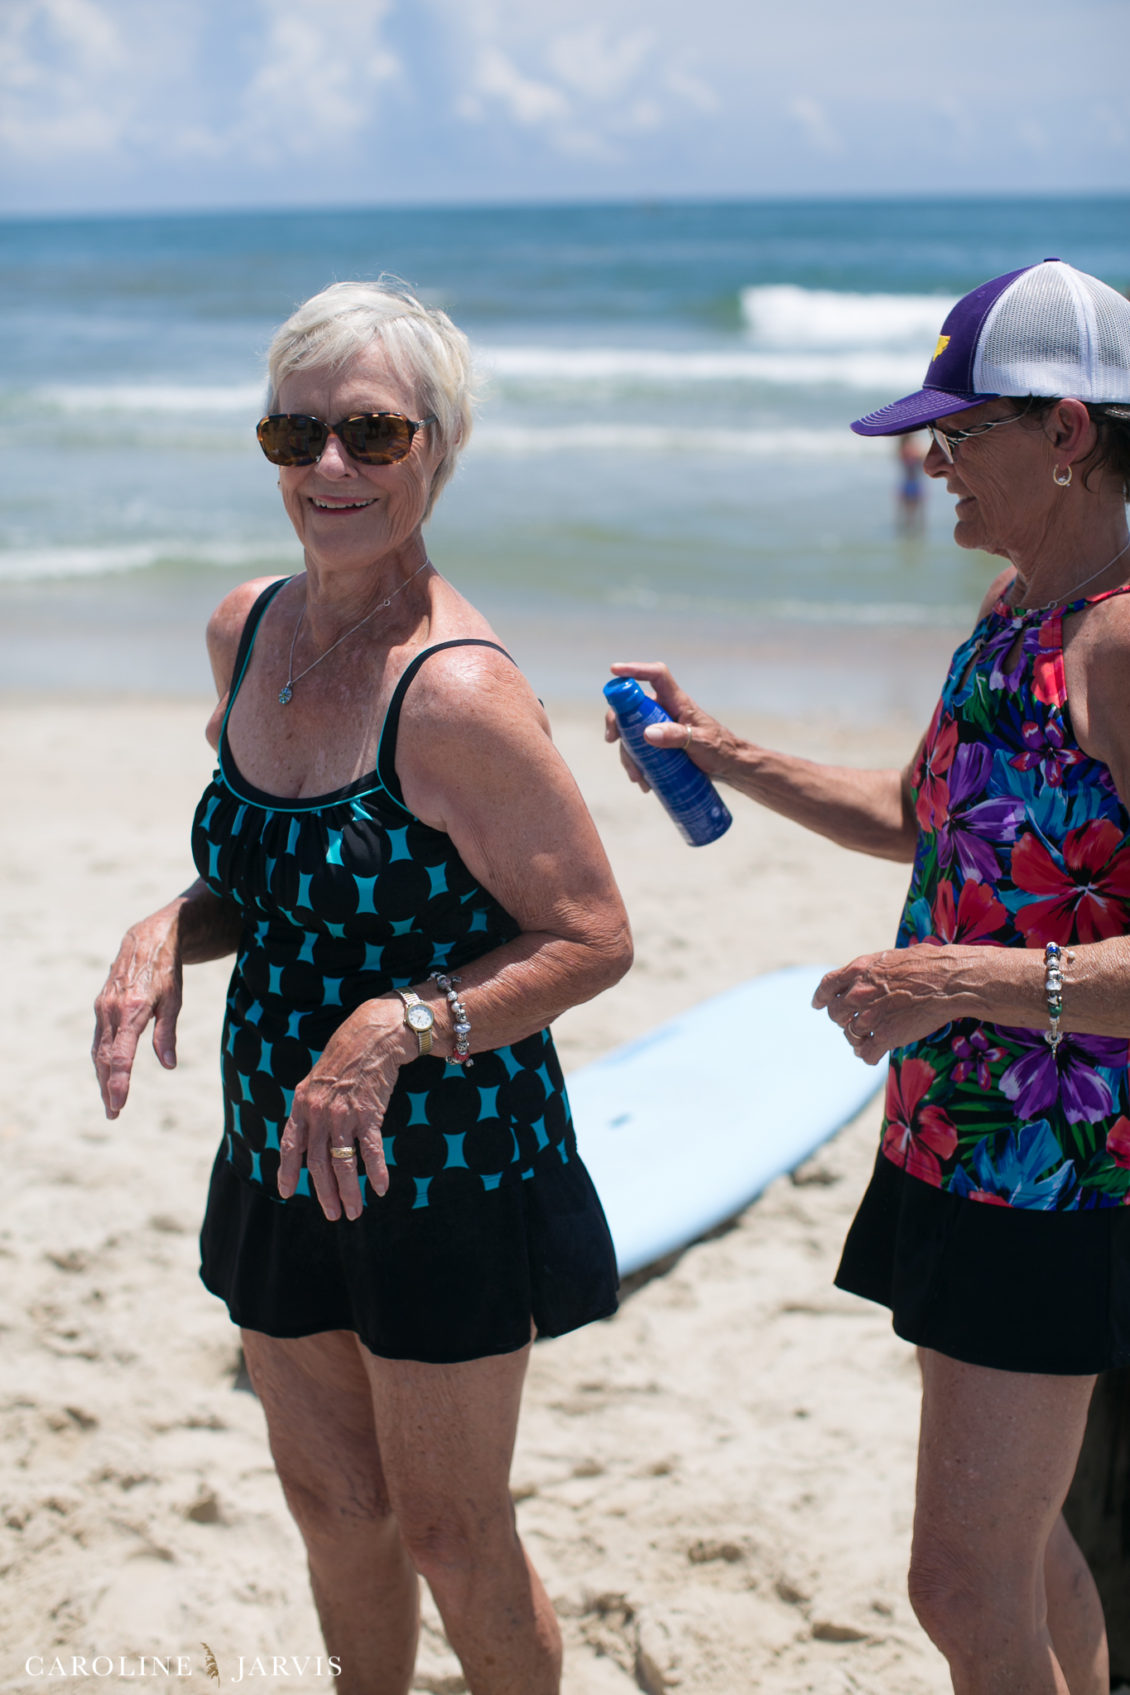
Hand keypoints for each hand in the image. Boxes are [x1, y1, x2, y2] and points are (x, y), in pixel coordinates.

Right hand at [92, 908, 184, 1116]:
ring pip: (99, 1050)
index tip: (119, 1104)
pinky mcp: (101, 1006)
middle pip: (106, 1058)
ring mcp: (103, 1008)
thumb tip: (169, 1064)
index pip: (122, 1055)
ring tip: (110, 1101)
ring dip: (103, 1077)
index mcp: (132, 1011)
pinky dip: (102, 1059)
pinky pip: (100, 1038)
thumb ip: (167, 1034)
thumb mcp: (175, 1001)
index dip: (119, 1082)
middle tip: (113, 1113)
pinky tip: (106, 1073)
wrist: (147, 941)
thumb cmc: (167, 972)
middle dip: (109, 1087)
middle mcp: (112, 1011)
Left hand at [277, 998, 414, 1221]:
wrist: (371, 1036)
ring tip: (355, 1211)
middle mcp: (319, 1113)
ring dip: (349, 1191)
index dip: (288, 1171)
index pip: (291, 1145)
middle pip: (319, 1163)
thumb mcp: (317, 1080)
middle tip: (333, 1214)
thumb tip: (307, 1134)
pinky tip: (380, 1187)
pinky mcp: (367, 1113)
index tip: (287, 1192)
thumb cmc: (345, 1057)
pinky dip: (376, 1171)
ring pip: (343, 1163)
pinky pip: (370, 1150)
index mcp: (302, 1105)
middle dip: (324, 1193)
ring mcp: (342, 1114)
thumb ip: (310, 1107)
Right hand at [604, 661, 731, 791]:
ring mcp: (661, 727)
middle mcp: (665, 710)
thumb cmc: (720, 750)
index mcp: (677, 701)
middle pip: (632, 705)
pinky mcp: (660, 744)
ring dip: (628, 754)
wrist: (729, 767)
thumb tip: (647, 733)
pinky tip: (643, 782)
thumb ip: (677, 736)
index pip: (656, 676)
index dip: (635, 669)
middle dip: (617, 722)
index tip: (614, 670)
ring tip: (637, 777)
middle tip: (611, 739)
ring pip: (632, 732)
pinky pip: (639, 749)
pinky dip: (637, 764)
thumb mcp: (700, 743)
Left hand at [813, 944, 974, 1065]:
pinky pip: (866, 1053)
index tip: (817, 1005)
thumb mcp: (891, 958)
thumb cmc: (929, 965)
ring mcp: (870, 1016)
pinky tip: (874, 1055)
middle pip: (835, 1014)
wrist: (949, 982)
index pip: (827, 986)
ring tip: (867, 1041)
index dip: (821, 998)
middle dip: (843, 1019)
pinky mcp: (885, 1037)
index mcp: (858, 971)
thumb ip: (873, 971)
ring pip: (850, 1035)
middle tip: (854, 1023)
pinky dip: (868, 1056)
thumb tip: (870, 975)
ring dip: (857, 1039)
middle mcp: (858, 993)